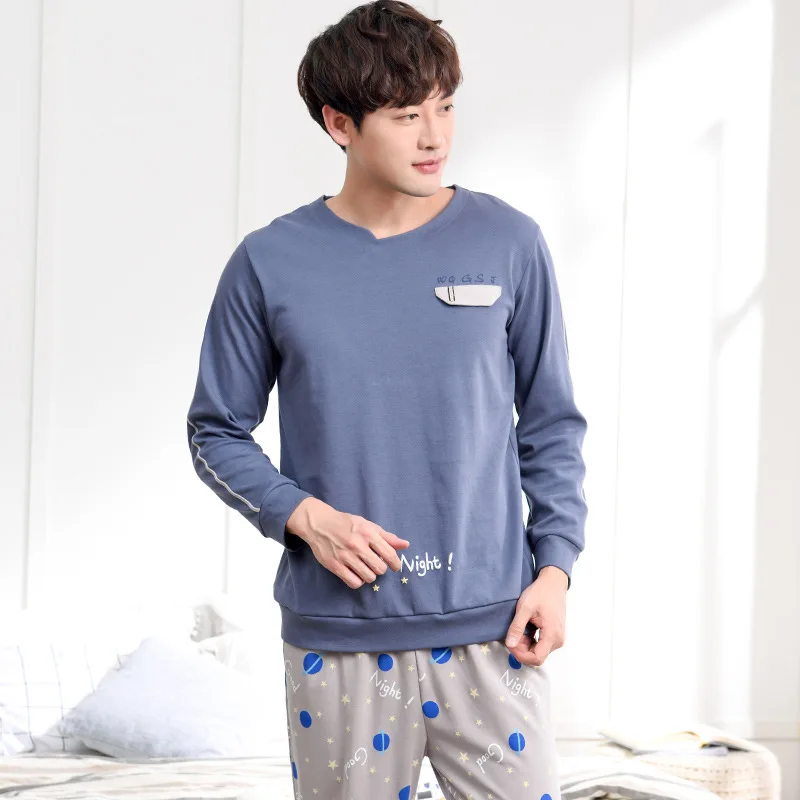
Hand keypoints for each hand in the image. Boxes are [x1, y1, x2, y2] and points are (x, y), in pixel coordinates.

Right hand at [287, 497, 409, 588]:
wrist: (319, 524)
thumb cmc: (346, 524)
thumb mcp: (367, 525)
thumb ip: (387, 536)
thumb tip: (406, 545)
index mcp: (368, 533)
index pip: (389, 554)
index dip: (396, 563)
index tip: (395, 566)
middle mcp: (357, 545)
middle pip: (380, 568)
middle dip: (380, 568)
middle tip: (375, 564)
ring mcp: (345, 556)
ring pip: (368, 577)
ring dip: (370, 575)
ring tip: (365, 568)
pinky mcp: (335, 566)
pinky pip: (354, 582)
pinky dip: (358, 581)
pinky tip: (356, 574)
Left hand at [504, 566, 567, 665]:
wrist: (553, 583)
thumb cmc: (541, 593)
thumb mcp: (525, 608)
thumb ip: (517, 627)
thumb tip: (510, 644)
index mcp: (552, 635)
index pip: (537, 658)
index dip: (521, 655)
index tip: (510, 643)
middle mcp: (558, 640)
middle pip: (537, 656)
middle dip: (522, 649)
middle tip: (513, 634)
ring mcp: (557, 638)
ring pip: (538, 651)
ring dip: (525, 645)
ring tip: (519, 629)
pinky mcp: (555, 634)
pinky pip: (541, 645)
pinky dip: (531, 641)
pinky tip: (525, 630)